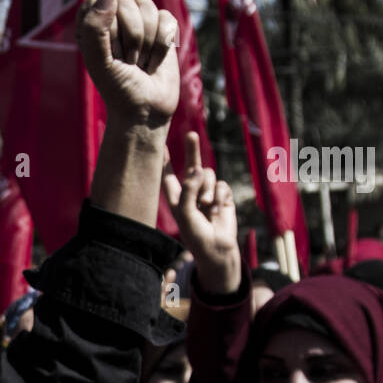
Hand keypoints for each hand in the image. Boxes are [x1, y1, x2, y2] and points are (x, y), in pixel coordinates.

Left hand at [76, 0, 179, 129]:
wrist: (146, 111)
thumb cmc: (118, 89)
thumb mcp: (100, 60)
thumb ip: (97, 25)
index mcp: (91, 27)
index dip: (107, 26)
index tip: (108, 52)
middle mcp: (114, 21)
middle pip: (124, 1)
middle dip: (129, 37)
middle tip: (127, 62)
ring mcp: (139, 23)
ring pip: (147, 5)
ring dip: (146, 41)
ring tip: (140, 62)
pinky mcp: (162, 29)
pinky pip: (166, 17)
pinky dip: (163, 42)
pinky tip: (155, 61)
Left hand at [163, 132, 239, 293]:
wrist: (216, 247)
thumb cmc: (195, 234)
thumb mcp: (185, 212)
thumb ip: (188, 189)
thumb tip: (198, 169)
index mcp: (176, 196)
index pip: (168, 174)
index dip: (164, 160)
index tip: (159, 144)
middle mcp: (191, 191)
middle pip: (191, 165)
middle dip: (192, 151)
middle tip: (191, 135)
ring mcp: (207, 192)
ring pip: (209, 175)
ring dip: (207, 190)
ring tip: (206, 207)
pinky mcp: (222, 195)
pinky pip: (221, 185)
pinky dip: (219, 197)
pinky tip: (217, 211)